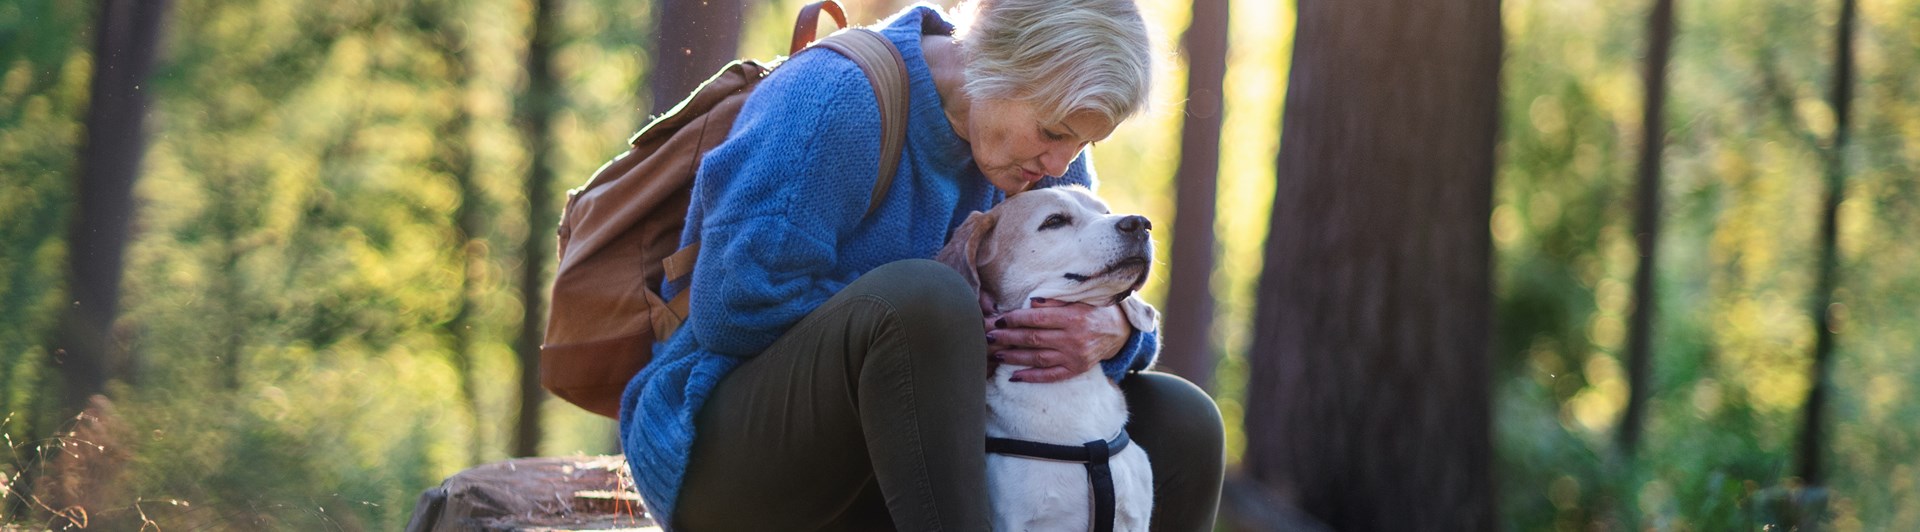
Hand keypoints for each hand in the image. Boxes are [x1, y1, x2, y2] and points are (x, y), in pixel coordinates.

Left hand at [984, 297, 1129, 382]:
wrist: (1119, 331)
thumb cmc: (1095, 310)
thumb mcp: (1079, 299)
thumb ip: (1055, 300)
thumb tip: (1029, 303)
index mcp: (1073, 317)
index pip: (1036, 319)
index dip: (1015, 319)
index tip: (999, 319)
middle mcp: (1073, 339)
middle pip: (1033, 338)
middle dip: (1008, 337)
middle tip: (989, 336)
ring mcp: (1074, 357)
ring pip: (1037, 358)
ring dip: (1013, 357)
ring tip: (996, 354)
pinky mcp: (1076, 370)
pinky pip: (1050, 376)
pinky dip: (1031, 377)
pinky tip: (1014, 376)